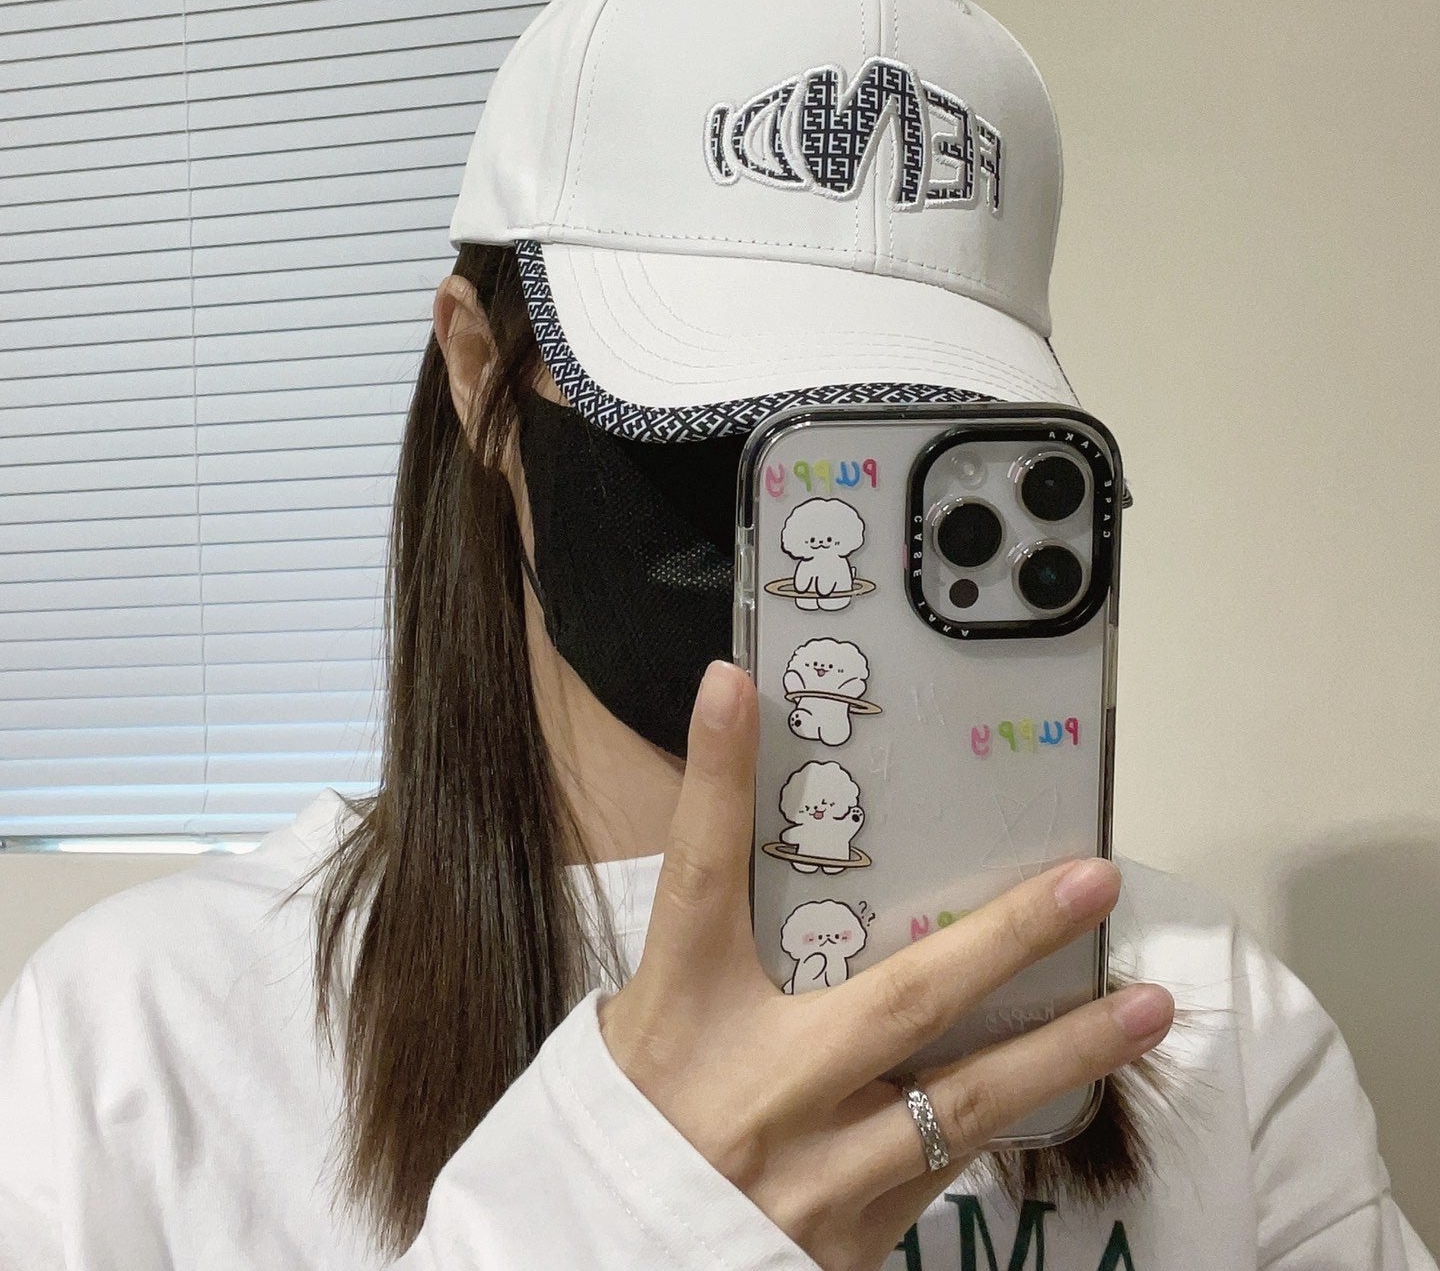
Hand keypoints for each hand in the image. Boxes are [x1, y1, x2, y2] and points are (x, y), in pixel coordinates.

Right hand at [598, 660, 1172, 1270]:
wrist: (606, 1265)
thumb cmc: (635, 1125)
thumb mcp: (645, 1016)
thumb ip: (708, 938)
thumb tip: (765, 841)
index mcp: (682, 1013)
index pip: (699, 874)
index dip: (715, 778)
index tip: (736, 687)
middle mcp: (758, 1089)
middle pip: (899, 998)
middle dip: (1006, 935)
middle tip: (1092, 880)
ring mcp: (813, 1176)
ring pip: (960, 1105)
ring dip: (1062, 1051)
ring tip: (1150, 1007)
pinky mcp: (849, 1241)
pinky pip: (946, 1169)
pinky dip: (1008, 1118)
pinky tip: (1073, 1081)